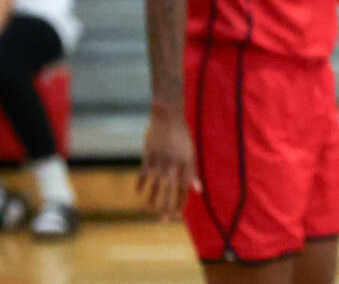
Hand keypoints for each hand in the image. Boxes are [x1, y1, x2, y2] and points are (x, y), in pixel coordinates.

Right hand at [138, 101, 200, 219]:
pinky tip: (139, 192)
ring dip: (151, 198)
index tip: (177, 215)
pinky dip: (141, 183)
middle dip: (166, 206)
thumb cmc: (181, 137)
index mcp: (187, 162)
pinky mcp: (148, 155)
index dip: (181, 202)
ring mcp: (160, 159)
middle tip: (163, 220)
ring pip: (155, 184)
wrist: (167, 117)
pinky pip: (144, 173)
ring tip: (148, 209)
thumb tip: (199, 191)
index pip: (184, 188)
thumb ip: (193, 173)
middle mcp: (174, 163)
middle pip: (170, 189)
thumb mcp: (191, 153)